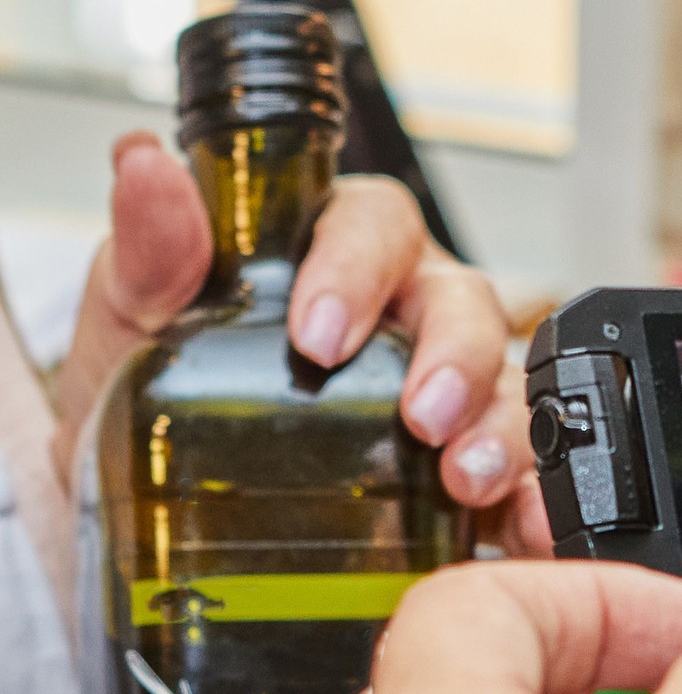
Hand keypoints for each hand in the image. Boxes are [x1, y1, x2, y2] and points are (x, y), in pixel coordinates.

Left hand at [54, 134, 541, 539]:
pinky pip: (523, 477)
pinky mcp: (463, 471)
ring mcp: (446, 393)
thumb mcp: (132, 322)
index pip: (375, 226)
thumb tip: (144, 167)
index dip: (357, 270)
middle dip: (454, 358)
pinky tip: (528, 526)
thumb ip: (148, 250)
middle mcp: (406, 315)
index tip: (316, 334)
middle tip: (420, 414)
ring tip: (465, 481)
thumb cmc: (154, 388)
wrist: (152, 511)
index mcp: (336, 255)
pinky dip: (536, 501)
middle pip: (464, 305)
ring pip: (504, 387)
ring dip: (498, 430)